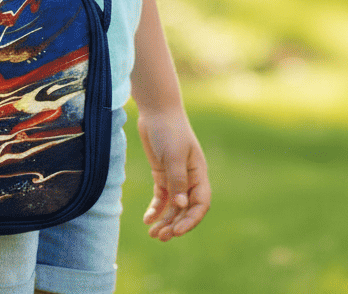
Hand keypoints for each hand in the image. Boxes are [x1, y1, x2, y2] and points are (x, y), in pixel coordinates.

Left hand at [137, 108, 210, 240]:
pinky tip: (147, 220)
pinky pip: (162, 196)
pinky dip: (156, 208)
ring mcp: (175, 177)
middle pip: (185, 209)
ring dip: (165, 220)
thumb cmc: (169, 130)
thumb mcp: (174, 155)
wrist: (156, 111)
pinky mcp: (162, 173)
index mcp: (198, 174)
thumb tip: (181, 207)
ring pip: (173, 206)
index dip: (191, 220)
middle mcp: (189, 178)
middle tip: (161, 237)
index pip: (200, 204)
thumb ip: (177, 180)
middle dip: (175, 224)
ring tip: (154, 234)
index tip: (176, 230)